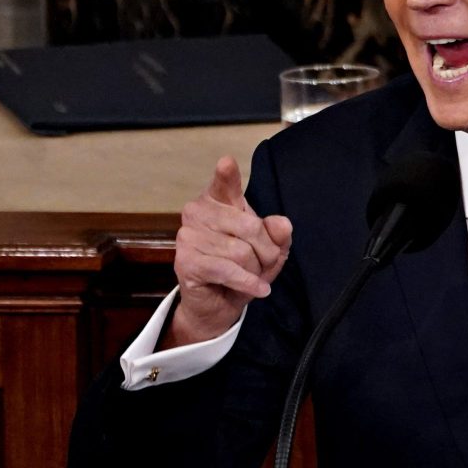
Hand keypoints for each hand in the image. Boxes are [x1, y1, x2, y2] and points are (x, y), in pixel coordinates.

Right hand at [166, 156, 292, 346]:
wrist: (220, 304)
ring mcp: (188, 236)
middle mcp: (198, 212)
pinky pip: (228, 270)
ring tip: (249, 276)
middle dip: (266, 252)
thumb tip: (282, 224)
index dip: (227, 174)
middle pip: (250, 227)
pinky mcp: (185, 261)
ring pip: (241, 252)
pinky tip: (258, 289)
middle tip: (262, 264)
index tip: (227, 163)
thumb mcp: (270, 250)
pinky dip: (247, 282)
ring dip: (254, 270)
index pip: (224, 183)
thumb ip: (279, 234)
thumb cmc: (244, 268)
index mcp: (219, 200)